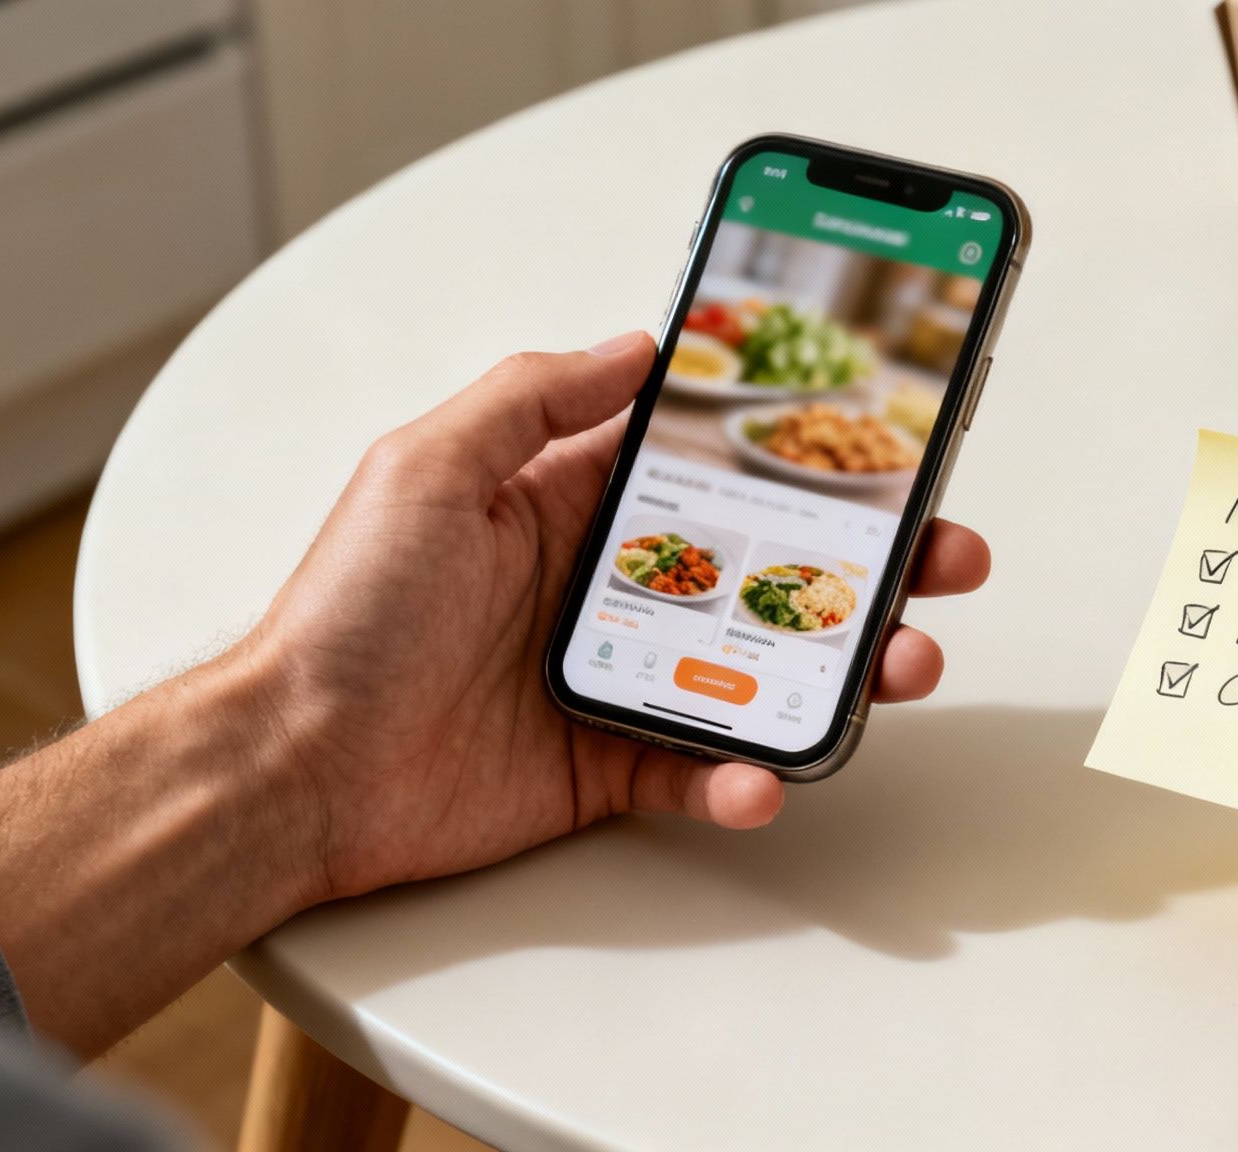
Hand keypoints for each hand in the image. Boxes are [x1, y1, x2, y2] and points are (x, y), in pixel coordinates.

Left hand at [245, 333, 991, 902]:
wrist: (296, 767)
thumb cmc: (346, 614)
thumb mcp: (427, 468)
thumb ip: (534, 398)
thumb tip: (636, 345)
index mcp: (573, 506)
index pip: (714, 470)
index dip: (800, 457)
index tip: (877, 443)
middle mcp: (611, 588)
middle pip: (771, 568)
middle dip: (870, 563)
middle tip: (942, 557)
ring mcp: (619, 677)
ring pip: (763, 668)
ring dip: (842, 669)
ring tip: (899, 664)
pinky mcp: (610, 764)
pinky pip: (700, 769)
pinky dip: (742, 777)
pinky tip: (760, 775)